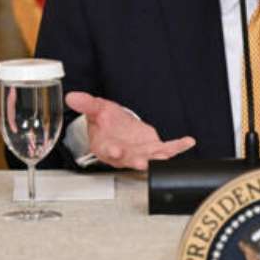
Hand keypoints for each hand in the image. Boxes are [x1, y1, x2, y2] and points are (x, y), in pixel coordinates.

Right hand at [66, 91, 194, 170]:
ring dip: (159, 158)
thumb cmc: (105, 121)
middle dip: (136, 161)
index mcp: (106, 146)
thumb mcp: (96, 109)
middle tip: (141, 163)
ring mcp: (139, 153)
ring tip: (168, 155)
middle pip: (129, 159)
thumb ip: (86, 104)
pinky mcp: (153, 149)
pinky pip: (167, 149)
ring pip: (150, 158)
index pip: (107, 150)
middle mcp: (123, 154)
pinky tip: (188, 142)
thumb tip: (72, 96)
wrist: (116, 126)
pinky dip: (178, 147)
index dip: (111, 151)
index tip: (114, 151)